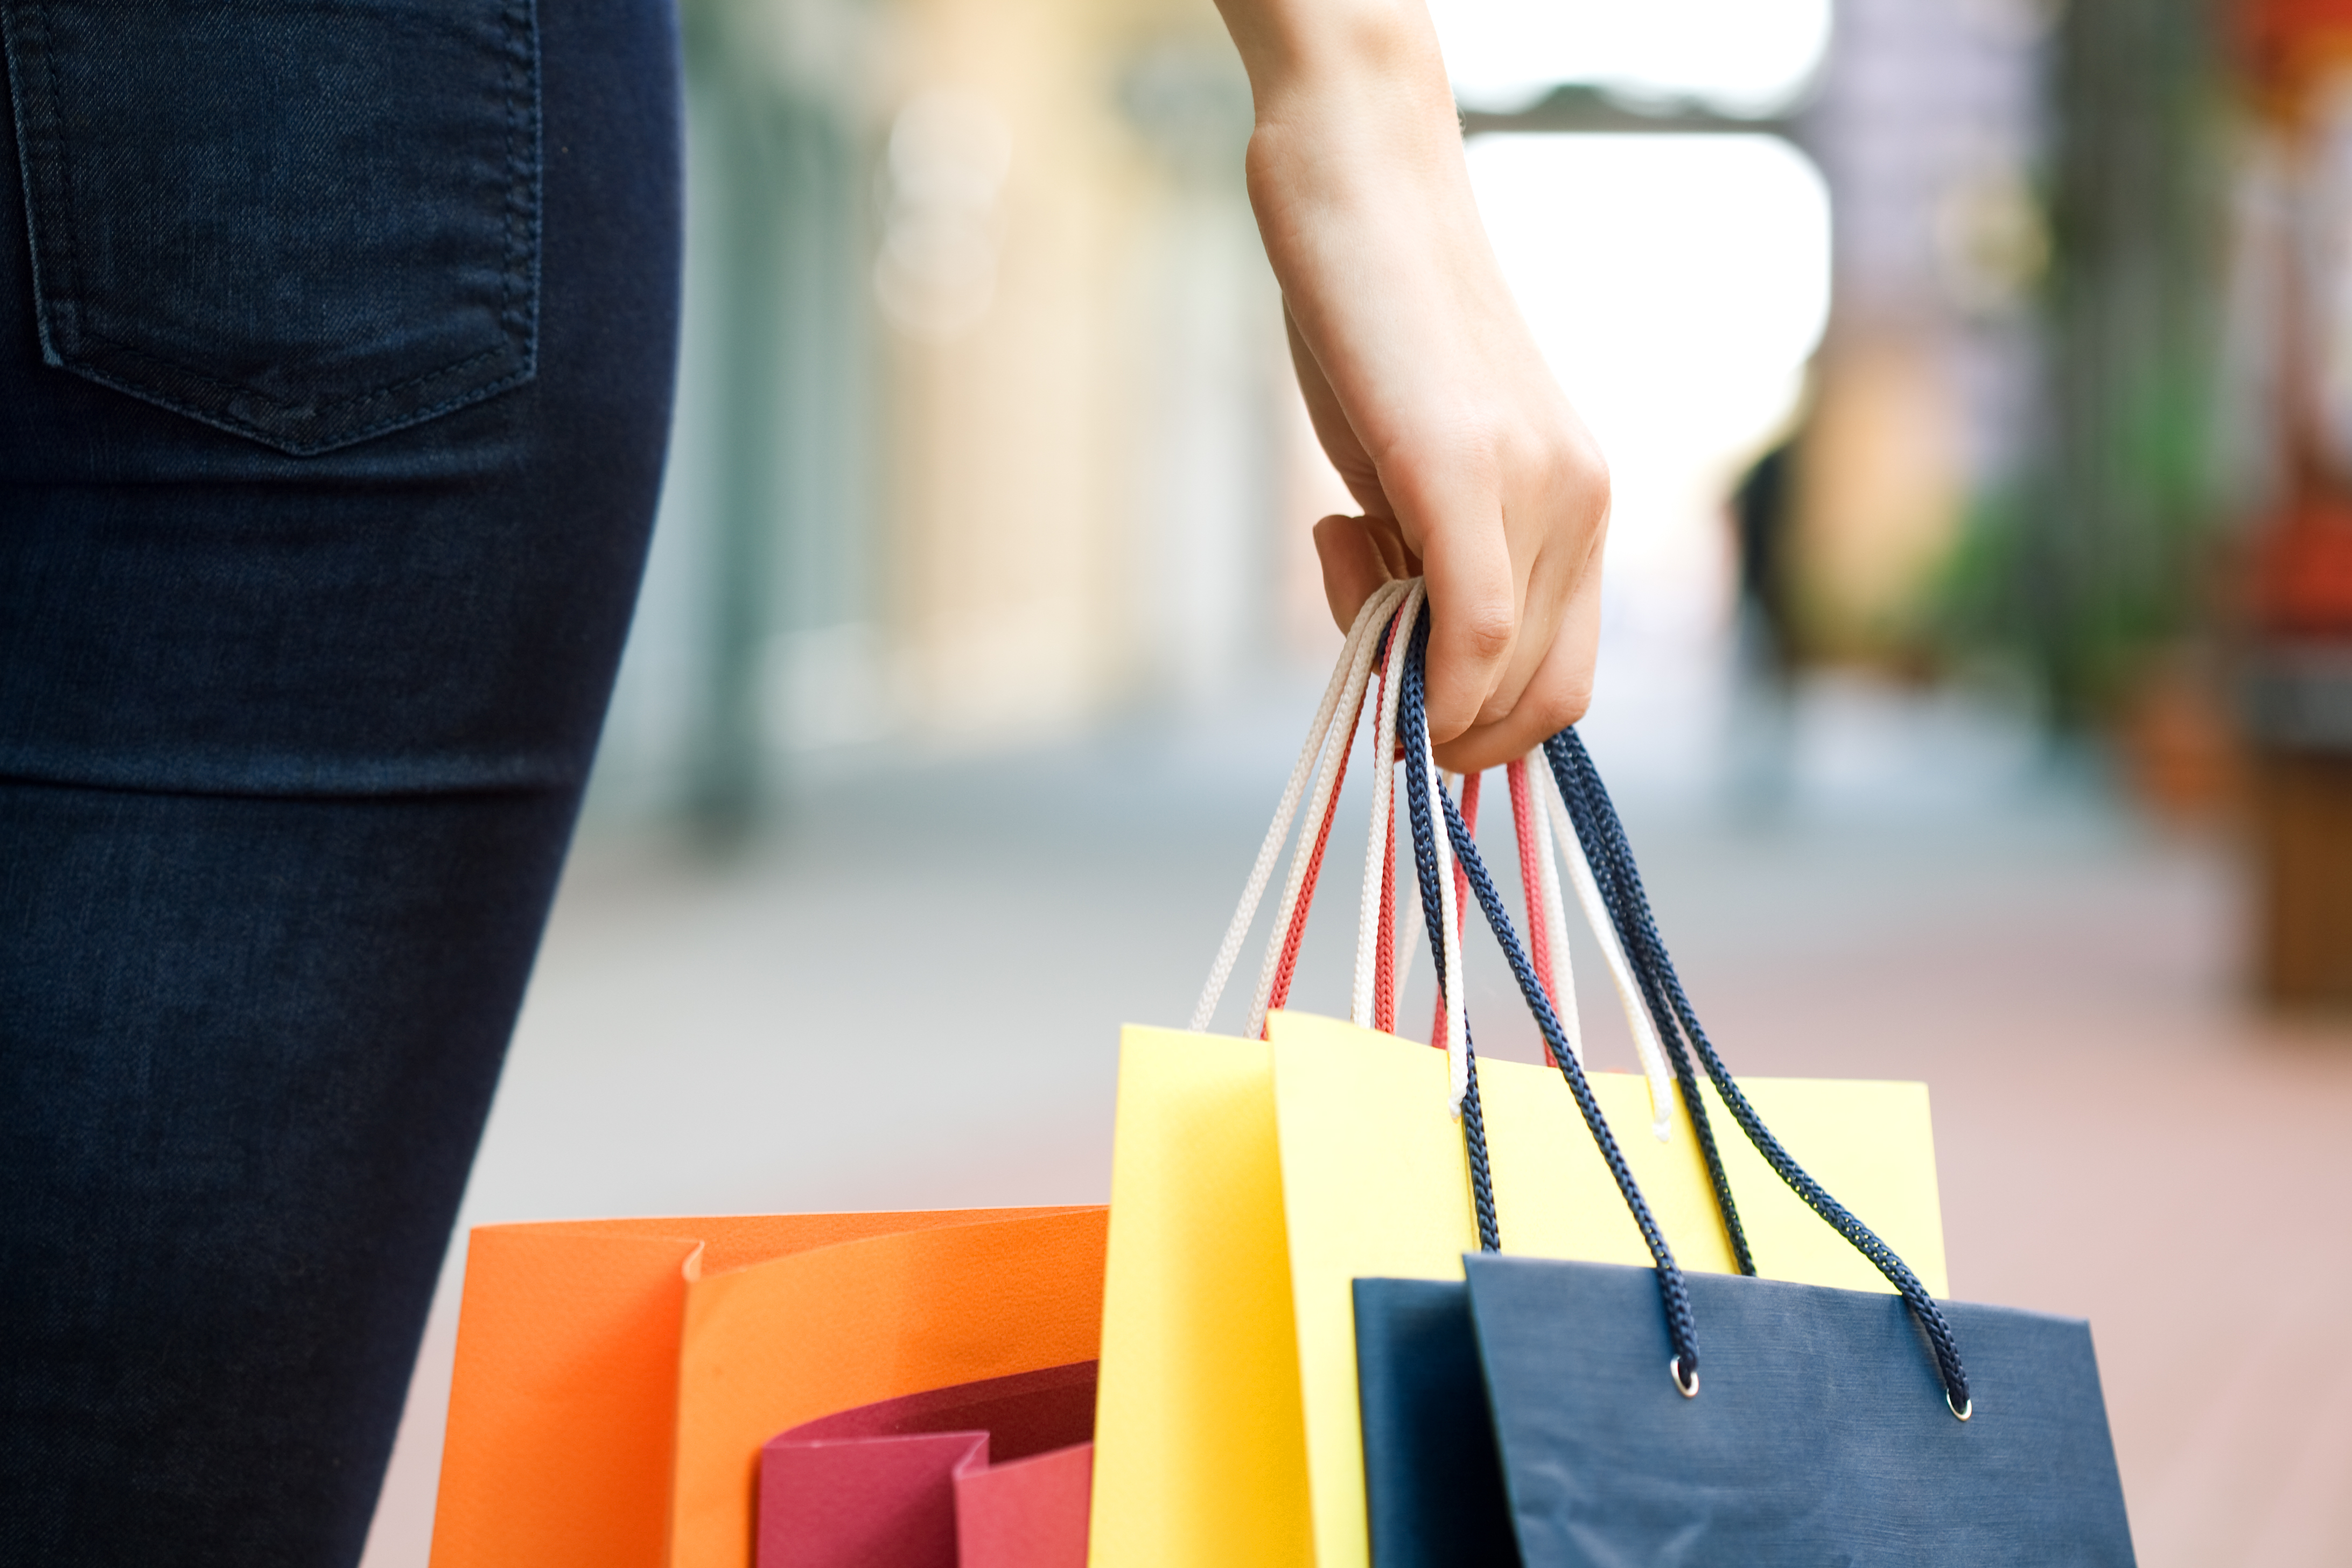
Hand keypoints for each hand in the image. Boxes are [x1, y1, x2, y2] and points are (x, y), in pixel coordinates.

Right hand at [1213, 0, 1609, 771]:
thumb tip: (1405, 661)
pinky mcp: (1465, 465)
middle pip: (1538, 699)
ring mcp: (1534, 486)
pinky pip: (1472, 632)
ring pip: (1496, 677)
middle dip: (1440, 720)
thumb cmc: (1375, 322)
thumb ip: (1429, 561)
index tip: (1397, 701)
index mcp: (1577, 507)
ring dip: (1404, 673)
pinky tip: (1338, 555)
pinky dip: (1423, 675)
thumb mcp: (1414, 467)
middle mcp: (1580, 503)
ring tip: (1339, 539)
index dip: (1481, 732)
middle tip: (1354, 632)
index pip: (1560, 683)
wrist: (1361, 181)